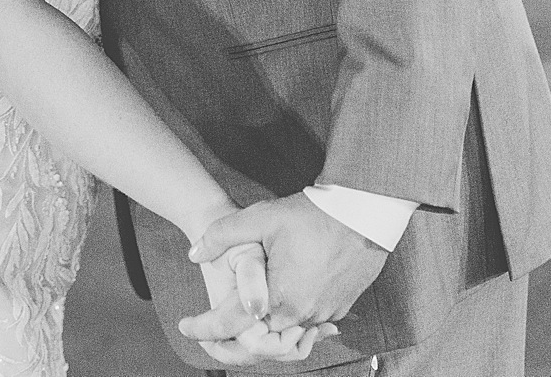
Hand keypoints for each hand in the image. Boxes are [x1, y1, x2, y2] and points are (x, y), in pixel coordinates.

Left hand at [188, 192, 390, 333]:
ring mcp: (326, 314)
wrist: (365, 213)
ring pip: (287, 333)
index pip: (233, 326)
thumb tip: (194, 253)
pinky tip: (281, 300)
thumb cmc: (313, 215)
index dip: (204, 328)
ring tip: (247, 311)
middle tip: (213, 325)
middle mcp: (304, 315)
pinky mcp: (340, 307)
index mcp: (281, 299)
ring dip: (266, 325)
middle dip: (236, 333)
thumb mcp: (261, 218)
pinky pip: (309, 323)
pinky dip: (291, 317)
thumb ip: (222, 235)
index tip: (185, 326)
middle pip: (261, 338)